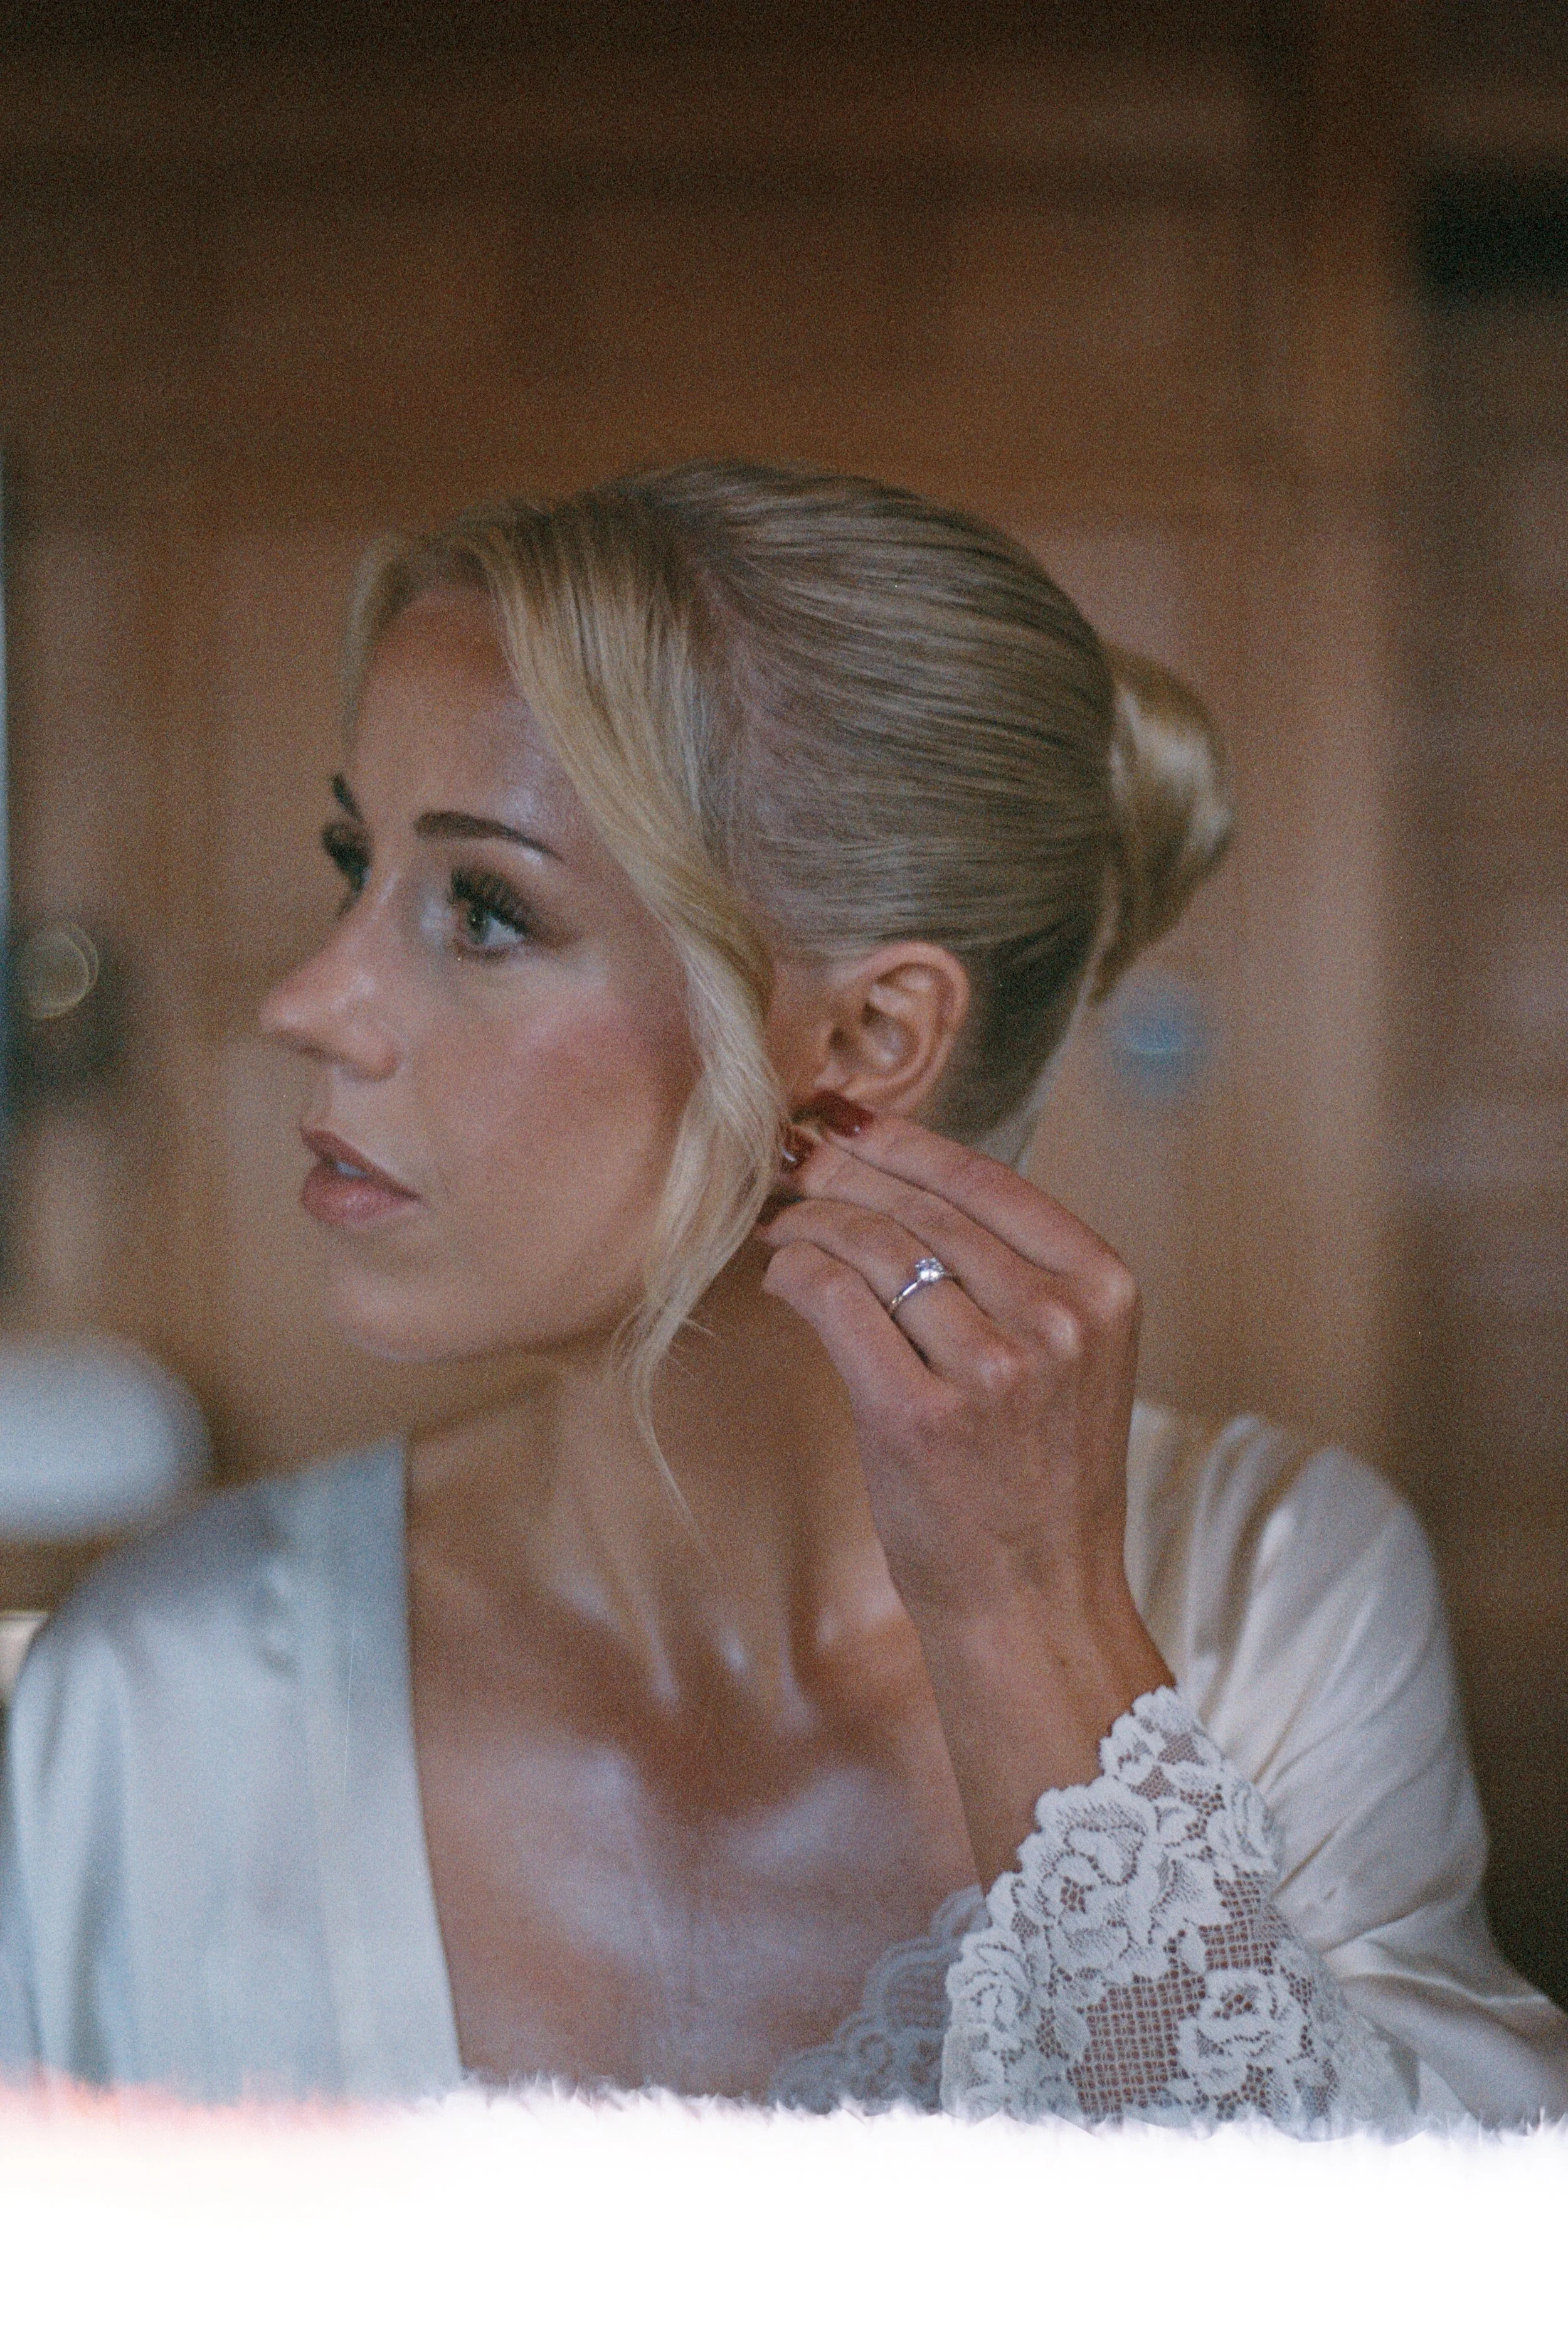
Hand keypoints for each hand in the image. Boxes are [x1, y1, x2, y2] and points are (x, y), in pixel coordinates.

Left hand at [756, 1093, 1169, 1877]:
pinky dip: (797, 1274)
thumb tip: (898, 1177)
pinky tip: (781, 1273)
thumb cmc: (1037, 1480)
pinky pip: (837, 1303)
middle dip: (840, 1171)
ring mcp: (992, 1369)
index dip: (899, 1139)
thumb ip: (1009, 1272)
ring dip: (809, 1220)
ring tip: (780, 1220)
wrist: (1035, 1601)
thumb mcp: (1065, 1357)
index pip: (984, 1178)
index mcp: (1102, 1289)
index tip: (844, 1118)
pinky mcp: (919, 1417)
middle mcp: (1057, 1320)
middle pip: (920, 1205)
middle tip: (789, 1158)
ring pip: (872, 1245)